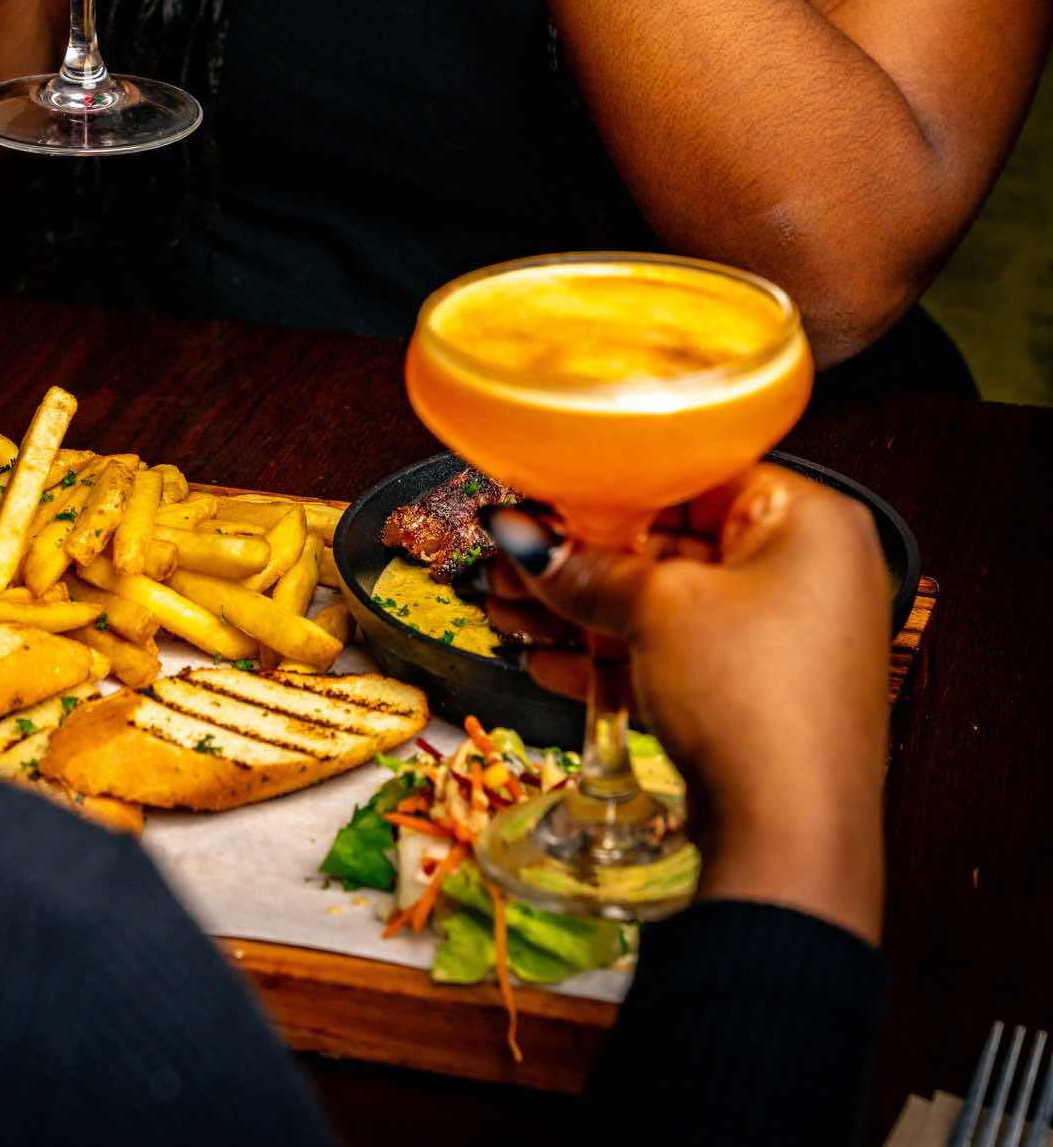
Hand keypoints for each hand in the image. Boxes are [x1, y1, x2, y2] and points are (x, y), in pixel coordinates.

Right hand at [490, 466, 891, 941]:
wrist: (791, 843)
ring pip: (668, 603)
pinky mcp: (761, 692)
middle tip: (511, 555)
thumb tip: (517, 532)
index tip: (542, 495)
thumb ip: (583, 566)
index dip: (610, 484)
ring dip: (584, 608)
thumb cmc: (753, 699)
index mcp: (810, 520)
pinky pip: (680, 652)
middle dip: (583, 555)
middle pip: (675, 539)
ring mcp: (788, 636)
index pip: (696, 473)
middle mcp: (810, 569)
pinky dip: (618, 654)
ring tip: (507, 607)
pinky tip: (545, 659)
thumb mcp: (657, 610)